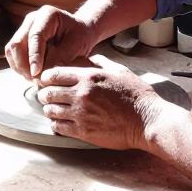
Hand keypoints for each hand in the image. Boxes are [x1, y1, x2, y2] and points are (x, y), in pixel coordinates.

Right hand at [5, 7, 97, 78]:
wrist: (80, 32)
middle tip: (35, 80)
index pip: (35, 36)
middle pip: (17, 43)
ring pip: (11, 49)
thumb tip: (42, 74)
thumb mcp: (77, 45)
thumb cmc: (81, 36)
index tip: (36, 73)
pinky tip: (31, 74)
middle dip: (24, 64)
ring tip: (34, 79)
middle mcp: (32, 19)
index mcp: (47, 14)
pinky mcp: (21, 38)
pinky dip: (19, 66)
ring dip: (20, 67)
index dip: (34, 56)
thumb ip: (61, 58)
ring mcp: (24, 28)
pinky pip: (12, 54)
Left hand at [36, 54, 173, 150]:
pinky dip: (55, 124)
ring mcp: (80, 114)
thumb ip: (101, 63)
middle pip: (47, 92)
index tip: (47, 81)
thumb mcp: (120, 71)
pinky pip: (58, 127)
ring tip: (54, 109)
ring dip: (49, 109)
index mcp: (88, 77)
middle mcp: (81, 94)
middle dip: (44, 94)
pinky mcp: (83, 131)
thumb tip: (90, 59)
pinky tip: (60, 123)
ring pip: (50, 111)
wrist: (147, 120)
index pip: (53, 74)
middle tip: (47, 96)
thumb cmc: (136, 96)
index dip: (46, 78)